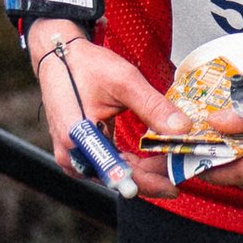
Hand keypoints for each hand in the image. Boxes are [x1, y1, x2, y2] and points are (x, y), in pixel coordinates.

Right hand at [29, 32, 179, 198]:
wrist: (59, 57)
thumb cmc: (86, 66)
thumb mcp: (125, 81)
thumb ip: (153, 107)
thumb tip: (183, 128)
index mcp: (78, 139)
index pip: (119, 174)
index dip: (150, 183)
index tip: (174, 185)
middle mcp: (72, 154)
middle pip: (118, 178)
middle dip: (152, 177)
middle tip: (181, 172)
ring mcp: (73, 155)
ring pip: (115, 173)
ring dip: (144, 170)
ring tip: (172, 164)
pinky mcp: (79, 151)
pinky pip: (109, 164)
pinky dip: (132, 163)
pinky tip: (153, 158)